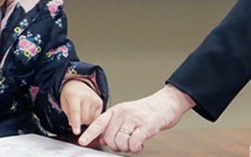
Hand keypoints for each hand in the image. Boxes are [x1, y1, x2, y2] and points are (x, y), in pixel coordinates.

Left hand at [60, 80, 103, 134]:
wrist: (77, 84)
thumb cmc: (69, 95)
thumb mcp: (64, 104)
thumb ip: (68, 115)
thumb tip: (74, 125)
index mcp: (74, 95)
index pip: (75, 111)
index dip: (76, 123)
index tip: (76, 132)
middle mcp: (86, 95)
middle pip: (84, 118)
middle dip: (79, 122)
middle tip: (76, 117)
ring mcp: (95, 98)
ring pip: (90, 119)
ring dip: (85, 121)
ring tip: (82, 112)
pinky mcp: (100, 102)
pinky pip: (96, 117)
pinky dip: (91, 119)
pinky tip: (88, 112)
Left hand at [77, 84, 194, 152]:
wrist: (168, 102)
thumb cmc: (149, 110)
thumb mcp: (128, 114)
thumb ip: (115, 125)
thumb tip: (103, 138)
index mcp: (117, 110)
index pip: (99, 122)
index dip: (90, 133)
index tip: (83, 141)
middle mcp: (124, 113)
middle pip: (110, 138)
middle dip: (117, 146)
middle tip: (126, 144)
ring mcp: (135, 119)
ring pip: (121, 142)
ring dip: (128, 148)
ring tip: (135, 143)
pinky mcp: (146, 126)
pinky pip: (134, 143)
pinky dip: (136, 148)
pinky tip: (140, 144)